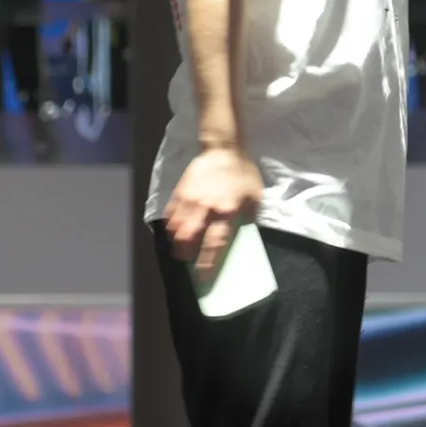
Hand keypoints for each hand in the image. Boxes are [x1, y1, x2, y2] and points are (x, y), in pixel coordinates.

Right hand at [162, 143, 262, 276]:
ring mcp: (190, 200)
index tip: (203, 277)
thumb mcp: (255, 197)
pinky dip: (171, 227)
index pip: (214, 244)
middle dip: (186, 255)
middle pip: (188, 239)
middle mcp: (206, 208)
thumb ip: (249, 218)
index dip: (207, 263)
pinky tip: (177, 230)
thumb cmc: (243, 173)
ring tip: (182, 248)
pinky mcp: (180, 192)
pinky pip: (170, 215)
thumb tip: (243, 239)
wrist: (223, 148)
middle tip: (190, 262)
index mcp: (227, 211)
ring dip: (178, 243)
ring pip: (176, 229)